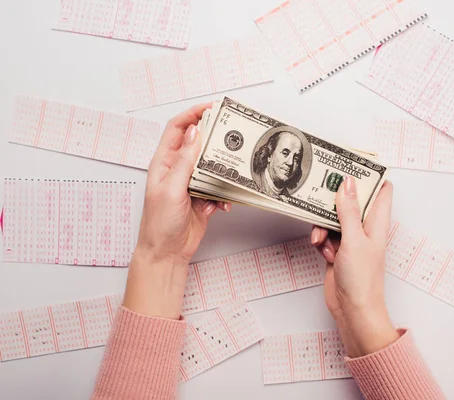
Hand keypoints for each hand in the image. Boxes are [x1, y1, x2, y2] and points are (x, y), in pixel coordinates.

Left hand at [123, 104, 230, 319]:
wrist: (166, 253)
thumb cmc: (159, 223)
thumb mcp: (171, 189)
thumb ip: (184, 160)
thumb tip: (193, 132)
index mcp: (164, 162)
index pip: (177, 129)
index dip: (193, 114)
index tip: (212, 107)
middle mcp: (177, 170)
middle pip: (198, 144)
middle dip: (215, 140)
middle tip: (231, 135)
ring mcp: (191, 184)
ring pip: (212, 167)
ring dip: (222, 172)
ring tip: (231, 176)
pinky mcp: (203, 199)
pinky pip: (219, 189)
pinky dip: (224, 195)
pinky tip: (222, 206)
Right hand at [311, 178, 398, 356]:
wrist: (353, 311)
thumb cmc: (363, 280)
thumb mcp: (354, 240)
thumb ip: (348, 210)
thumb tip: (348, 183)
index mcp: (378, 222)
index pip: (381, 190)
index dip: (370, 176)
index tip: (352, 164)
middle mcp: (366, 228)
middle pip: (352, 201)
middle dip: (335, 200)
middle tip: (321, 194)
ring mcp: (351, 239)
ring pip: (334, 218)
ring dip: (324, 226)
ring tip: (323, 240)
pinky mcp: (338, 250)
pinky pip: (325, 235)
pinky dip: (321, 241)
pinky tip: (323, 252)